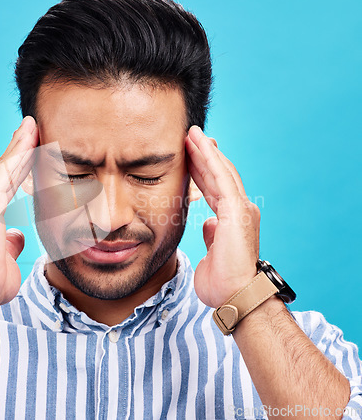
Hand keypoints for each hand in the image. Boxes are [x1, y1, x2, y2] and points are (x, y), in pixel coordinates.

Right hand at [0, 116, 38, 309]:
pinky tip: (28, 139)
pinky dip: (17, 154)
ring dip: (20, 145)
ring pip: (5, 166)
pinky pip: (6, 173)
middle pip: (4, 168)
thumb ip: (11, 240)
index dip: (19, 163)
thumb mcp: (7, 255)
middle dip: (19, 147)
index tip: (32, 148)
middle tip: (31, 127)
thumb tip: (17, 235)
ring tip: (31, 126)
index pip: (6, 182)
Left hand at [185, 126, 260, 307]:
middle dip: (202, 155)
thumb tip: (208, 223)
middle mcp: (240, 209)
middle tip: (189, 136)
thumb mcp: (212, 253)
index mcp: (232, 219)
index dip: (201, 171)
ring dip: (204, 151)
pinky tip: (199, 144)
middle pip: (218, 175)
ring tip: (191, 133)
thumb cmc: (223, 283)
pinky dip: (210, 159)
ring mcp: (241, 208)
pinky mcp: (237, 210)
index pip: (214, 188)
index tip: (189, 156)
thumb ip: (212, 234)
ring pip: (220, 172)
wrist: (236, 297)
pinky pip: (221, 178)